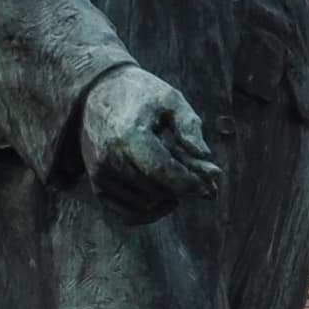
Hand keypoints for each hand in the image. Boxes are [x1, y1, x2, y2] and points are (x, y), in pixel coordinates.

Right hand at [80, 65, 217, 224]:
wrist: (96, 94)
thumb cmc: (139, 94)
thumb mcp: (169, 97)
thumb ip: (189, 125)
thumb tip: (205, 156)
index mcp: (128, 135)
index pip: (162, 171)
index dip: (189, 181)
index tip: (212, 180)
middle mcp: (110, 158)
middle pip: (157, 189)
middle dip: (184, 187)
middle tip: (206, 176)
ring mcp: (101, 175)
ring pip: (147, 203)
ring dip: (169, 196)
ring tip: (181, 177)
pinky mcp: (98, 186)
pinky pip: (129, 215)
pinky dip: (151, 212)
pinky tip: (168, 199)